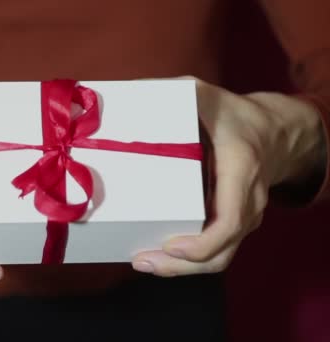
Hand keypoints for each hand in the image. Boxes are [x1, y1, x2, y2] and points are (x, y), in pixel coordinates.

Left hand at [132, 77, 325, 276]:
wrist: (272, 130)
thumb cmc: (231, 113)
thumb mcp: (201, 94)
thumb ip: (166, 92)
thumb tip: (119, 98)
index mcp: (240, 169)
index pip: (229, 220)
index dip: (202, 243)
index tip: (171, 246)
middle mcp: (248, 200)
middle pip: (221, 251)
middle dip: (181, 265)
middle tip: (142, 262)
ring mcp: (244, 216)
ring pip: (220, 258)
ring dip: (182, 268)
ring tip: (145, 263)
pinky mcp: (235, 222)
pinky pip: (216, 249)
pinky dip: (189, 260)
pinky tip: (160, 256)